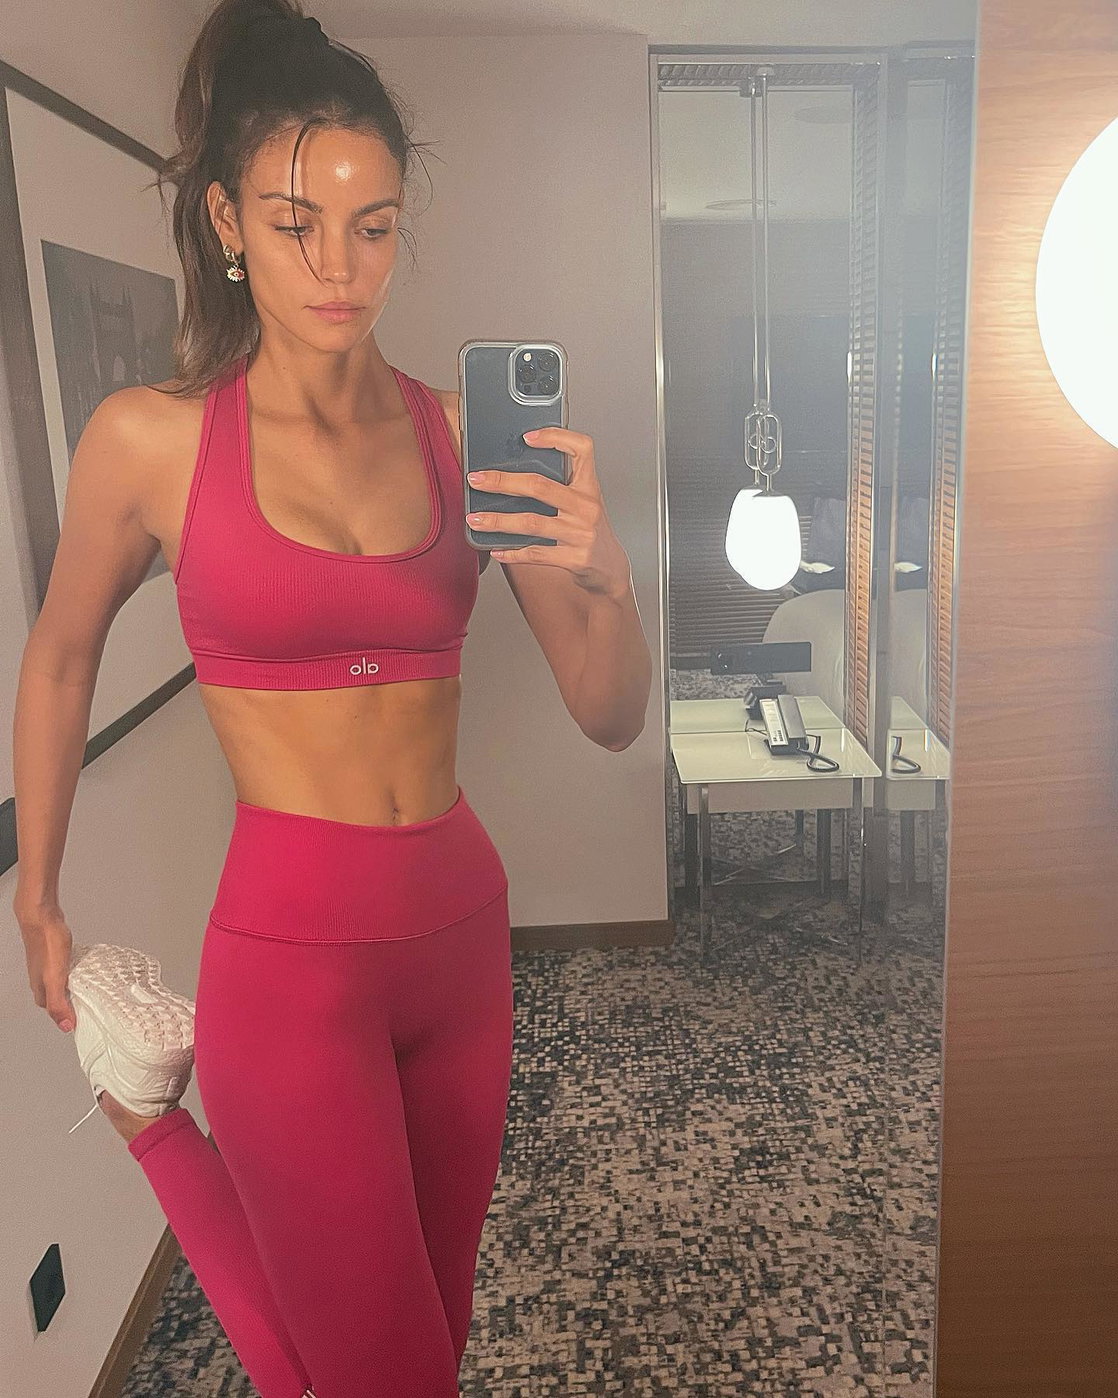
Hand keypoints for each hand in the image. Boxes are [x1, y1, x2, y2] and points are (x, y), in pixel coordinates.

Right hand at [16, 905, 76, 1032]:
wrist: (42, 917)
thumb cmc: (47, 944)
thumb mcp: (55, 979)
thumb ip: (58, 1003)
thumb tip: (65, 1026)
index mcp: (40, 988)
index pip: (53, 1010)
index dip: (65, 1016)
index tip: (81, 1019)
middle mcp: (40, 978)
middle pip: (56, 997)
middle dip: (70, 1002)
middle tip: (88, 1004)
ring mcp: (46, 965)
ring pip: (59, 982)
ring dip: (72, 986)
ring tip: (88, 988)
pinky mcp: (53, 952)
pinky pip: (64, 968)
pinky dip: (73, 971)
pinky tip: (81, 967)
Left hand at [466, 427, 631, 598]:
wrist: (610, 568)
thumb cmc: (589, 530)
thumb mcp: (583, 502)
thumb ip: (559, 486)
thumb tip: (511, 475)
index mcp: (589, 486)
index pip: (582, 449)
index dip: (556, 437)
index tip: (527, 437)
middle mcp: (587, 506)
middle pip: (540, 486)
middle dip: (503, 482)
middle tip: (477, 480)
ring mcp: (581, 533)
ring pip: (531, 522)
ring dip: (498, 521)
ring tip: (475, 519)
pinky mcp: (574, 558)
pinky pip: (535, 553)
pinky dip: (512, 552)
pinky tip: (496, 549)